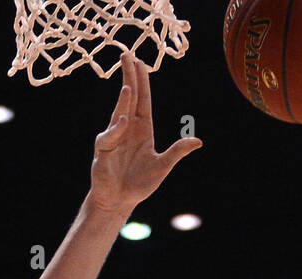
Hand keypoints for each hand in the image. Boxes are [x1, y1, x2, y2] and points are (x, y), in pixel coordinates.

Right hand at [89, 51, 201, 214]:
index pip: (143, 99)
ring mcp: (114, 137)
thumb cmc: (139, 184)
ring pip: (119, 110)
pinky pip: (110, 135)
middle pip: (129, 97)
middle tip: (126, 54)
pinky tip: (125, 121)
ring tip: (128, 82)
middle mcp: (127, 128)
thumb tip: (198, 141)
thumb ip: (177, 152)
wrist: (120, 201)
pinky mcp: (103, 149)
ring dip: (123, 96)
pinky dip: (117, 129)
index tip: (140, 62)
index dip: (142, 80)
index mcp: (143, 129)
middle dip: (128, 76)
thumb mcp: (163, 166)